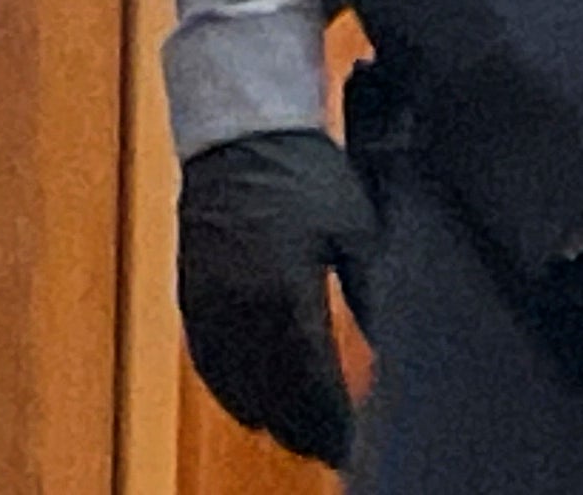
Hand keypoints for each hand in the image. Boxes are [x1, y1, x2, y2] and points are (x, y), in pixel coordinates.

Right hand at [176, 129, 377, 463]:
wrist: (241, 134)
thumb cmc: (306, 174)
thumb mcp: (354, 227)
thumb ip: (371, 289)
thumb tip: (391, 343)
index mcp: (284, 293)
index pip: (309, 381)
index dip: (332, 420)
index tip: (355, 444)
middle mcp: (239, 310)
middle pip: (270, 395)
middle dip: (303, 427)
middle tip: (335, 449)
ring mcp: (209, 307)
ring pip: (234, 387)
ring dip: (268, 416)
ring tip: (302, 435)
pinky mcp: (191, 299)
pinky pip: (208, 364)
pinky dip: (232, 391)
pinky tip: (254, 404)